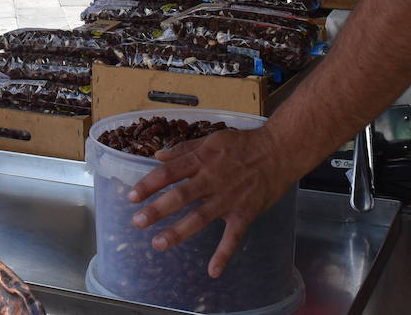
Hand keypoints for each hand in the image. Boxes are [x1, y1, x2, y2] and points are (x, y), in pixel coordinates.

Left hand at [127, 126, 294, 277]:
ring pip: (200, 217)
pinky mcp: (245, 213)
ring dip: (178, 232)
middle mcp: (212, 179)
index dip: (148, 184)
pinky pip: (233, 236)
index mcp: (202, 160)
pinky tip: (213, 271)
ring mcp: (228, 198)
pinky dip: (224, 254)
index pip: (169, 172)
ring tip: (159, 243)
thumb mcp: (211, 139)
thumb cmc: (244, 144)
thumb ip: (184, 149)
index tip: (131, 196)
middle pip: (180, 196)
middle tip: (138, 222)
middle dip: (157, 210)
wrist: (279, 152)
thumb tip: (158, 156)